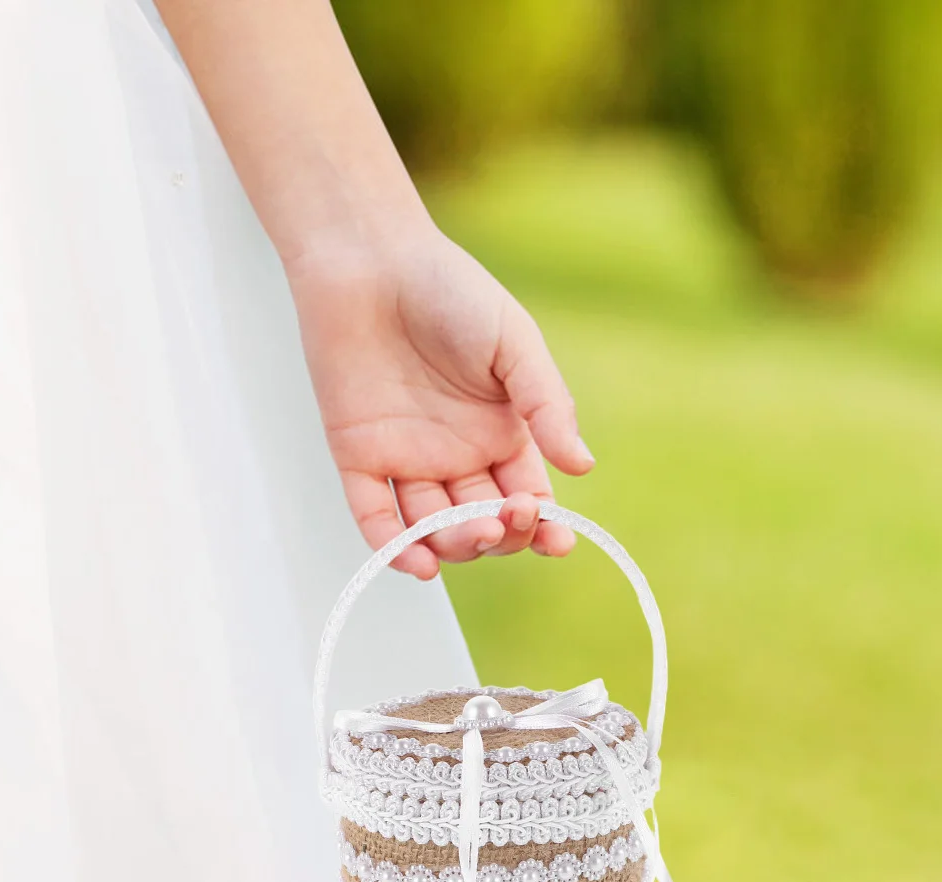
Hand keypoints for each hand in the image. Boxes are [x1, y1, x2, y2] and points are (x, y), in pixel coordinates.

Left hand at [286, 228, 593, 579]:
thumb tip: (582, 467)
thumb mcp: (513, 343)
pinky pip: (376, 519)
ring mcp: (406, 461)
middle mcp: (456, 457)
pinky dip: (395, 549)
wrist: (370, 258)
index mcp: (501, 434)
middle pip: (484, 524)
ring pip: (435, 530)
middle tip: (508, 518)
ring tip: (474, 532)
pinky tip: (421, 562)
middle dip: (502, 535)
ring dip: (457, 544)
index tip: (557, 541)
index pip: (526, 500)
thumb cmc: (449, 290)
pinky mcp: (358, 458)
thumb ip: (546, 403)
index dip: (543, 527)